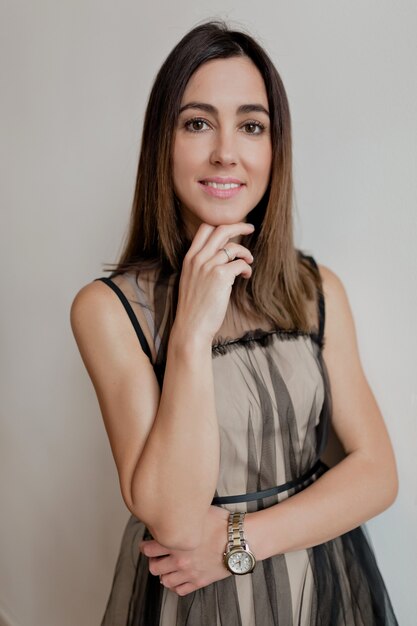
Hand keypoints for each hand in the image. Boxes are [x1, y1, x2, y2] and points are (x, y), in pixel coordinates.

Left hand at [139, 505, 230, 595]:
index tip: (147, 544)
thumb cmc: (222, 524)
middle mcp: (180, 559)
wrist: (240, 540)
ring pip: (165, 581)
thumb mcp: (199, 512)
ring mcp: (189, 572)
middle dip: (153, 561)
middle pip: (154, 567)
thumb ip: (183, 514)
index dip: (145, 546)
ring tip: (167, 567)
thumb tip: (173, 508)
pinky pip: (180, 590)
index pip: (149, 549)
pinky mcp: (200, 581)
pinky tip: (178, 578)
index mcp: (177, 542)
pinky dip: (176, 586)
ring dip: (163, 574)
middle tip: (156, 556)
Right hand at [174, 222, 254, 343]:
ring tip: (248, 262)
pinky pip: (240, 263)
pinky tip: (246, 275)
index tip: (233, 227)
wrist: (191, 327)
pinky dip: (246, 268)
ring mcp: (208, 266)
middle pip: (221, 230)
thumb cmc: (194, 307)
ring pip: (233, 247)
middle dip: (239, 226)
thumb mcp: (192, 280)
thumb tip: (222, 254)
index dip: (221, 224)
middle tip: (250, 228)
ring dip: (245, 253)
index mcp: (189, 258)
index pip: (204, 228)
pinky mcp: (221, 276)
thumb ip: (202, 265)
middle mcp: (198, 259)